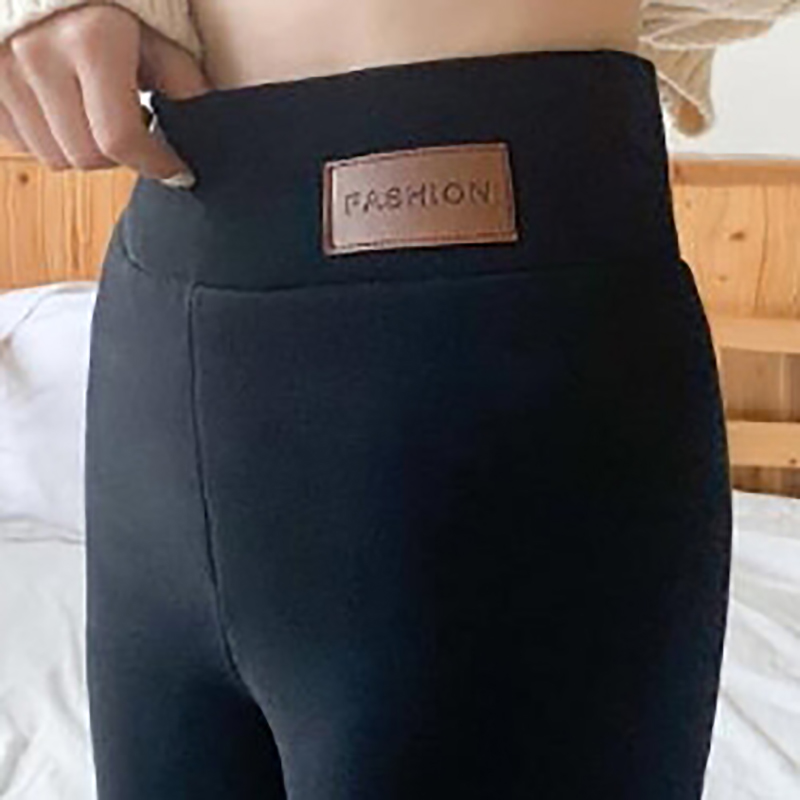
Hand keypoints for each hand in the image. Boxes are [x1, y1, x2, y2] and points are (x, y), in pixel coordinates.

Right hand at [0, 3, 211, 184]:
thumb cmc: (118, 2)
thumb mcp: (160, 34)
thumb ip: (184, 84)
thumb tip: (207, 132)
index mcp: (91, 40)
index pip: (121, 138)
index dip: (157, 165)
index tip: (181, 173)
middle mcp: (39, 52)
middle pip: (87, 157)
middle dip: (123, 157)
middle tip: (141, 132)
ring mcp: (2, 66)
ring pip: (55, 157)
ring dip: (88, 150)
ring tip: (104, 115)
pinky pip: (23, 142)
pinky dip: (53, 138)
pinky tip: (72, 112)